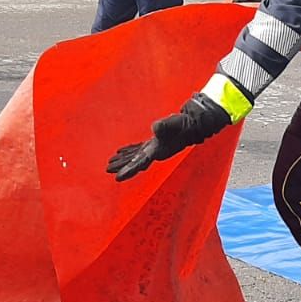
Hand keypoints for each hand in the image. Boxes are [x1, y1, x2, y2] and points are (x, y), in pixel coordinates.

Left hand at [106, 94, 232, 181]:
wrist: (193, 125)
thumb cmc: (183, 124)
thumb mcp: (174, 123)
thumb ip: (164, 126)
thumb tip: (155, 128)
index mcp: (158, 151)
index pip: (140, 163)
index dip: (129, 170)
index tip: (118, 178)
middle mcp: (155, 153)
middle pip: (135, 163)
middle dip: (122, 167)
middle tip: (108, 170)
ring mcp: (154, 149)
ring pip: (135, 157)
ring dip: (122, 161)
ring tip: (109, 165)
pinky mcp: (153, 144)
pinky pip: (138, 150)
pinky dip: (128, 152)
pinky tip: (119, 152)